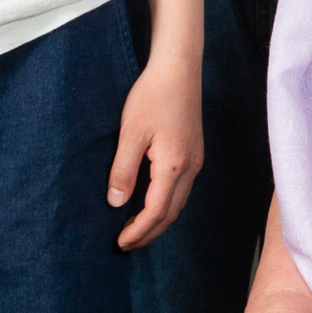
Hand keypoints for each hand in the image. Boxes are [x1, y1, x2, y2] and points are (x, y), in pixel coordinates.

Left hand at [111, 52, 202, 249]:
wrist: (179, 68)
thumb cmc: (153, 95)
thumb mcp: (131, 133)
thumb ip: (123, 170)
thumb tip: (115, 203)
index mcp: (174, 165)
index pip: (156, 211)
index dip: (138, 231)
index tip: (120, 242)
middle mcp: (190, 167)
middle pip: (171, 213)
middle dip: (149, 233)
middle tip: (126, 244)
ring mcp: (195, 161)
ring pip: (179, 203)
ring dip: (158, 221)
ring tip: (135, 229)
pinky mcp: (194, 153)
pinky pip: (182, 190)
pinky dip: (166, 205)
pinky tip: (150, 203)